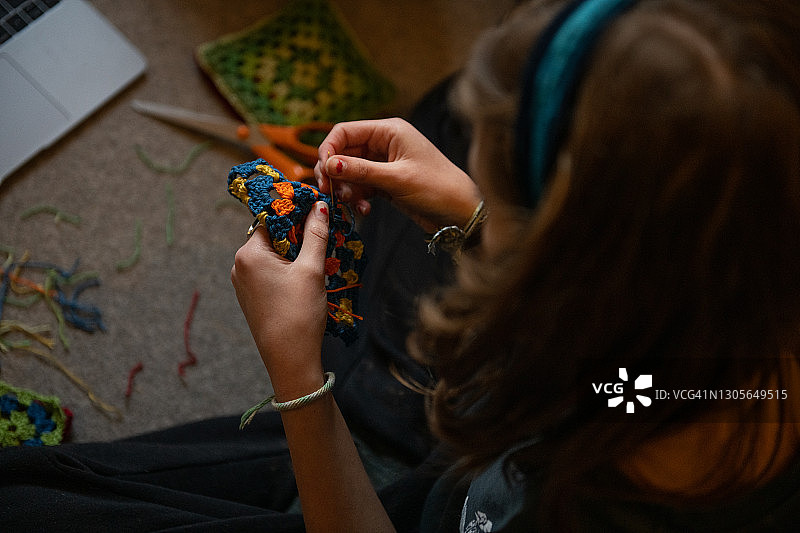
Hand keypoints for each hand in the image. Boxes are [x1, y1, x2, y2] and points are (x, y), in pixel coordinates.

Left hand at [231, 201, 329, 399]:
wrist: (290, 359)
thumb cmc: (299, 313)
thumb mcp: (311, 269)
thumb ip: (316, 234)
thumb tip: (320, 205)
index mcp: (249, 254)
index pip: (272, 218)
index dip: (296, 214)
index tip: (318, 213)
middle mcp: (240, 265)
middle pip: (272, 237)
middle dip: (298, 236)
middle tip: (323, 239)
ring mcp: (244, 283)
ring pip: (272, 256)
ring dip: (295, 254)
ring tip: (318, 262)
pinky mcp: (252, 298)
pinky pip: (270, 273)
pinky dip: (287, 270)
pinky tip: (306, 279)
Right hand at [314, 118, 480, 232]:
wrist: (461, 213)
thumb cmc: (437, 188)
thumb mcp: (396, 179)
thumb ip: (360, 171)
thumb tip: (328, 164)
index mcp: (389, 131)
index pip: (345, 131)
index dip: (328, 149)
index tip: (323, 173)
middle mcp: (384, 143)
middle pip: (343, 152)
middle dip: (335, 173)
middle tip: (330, 193)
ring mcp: (384, 164)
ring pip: (349, 172)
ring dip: (345, 189)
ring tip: (352, 204)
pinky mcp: (386, 183)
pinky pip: (360, 187)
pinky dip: (357, 198)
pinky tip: (363, 210)